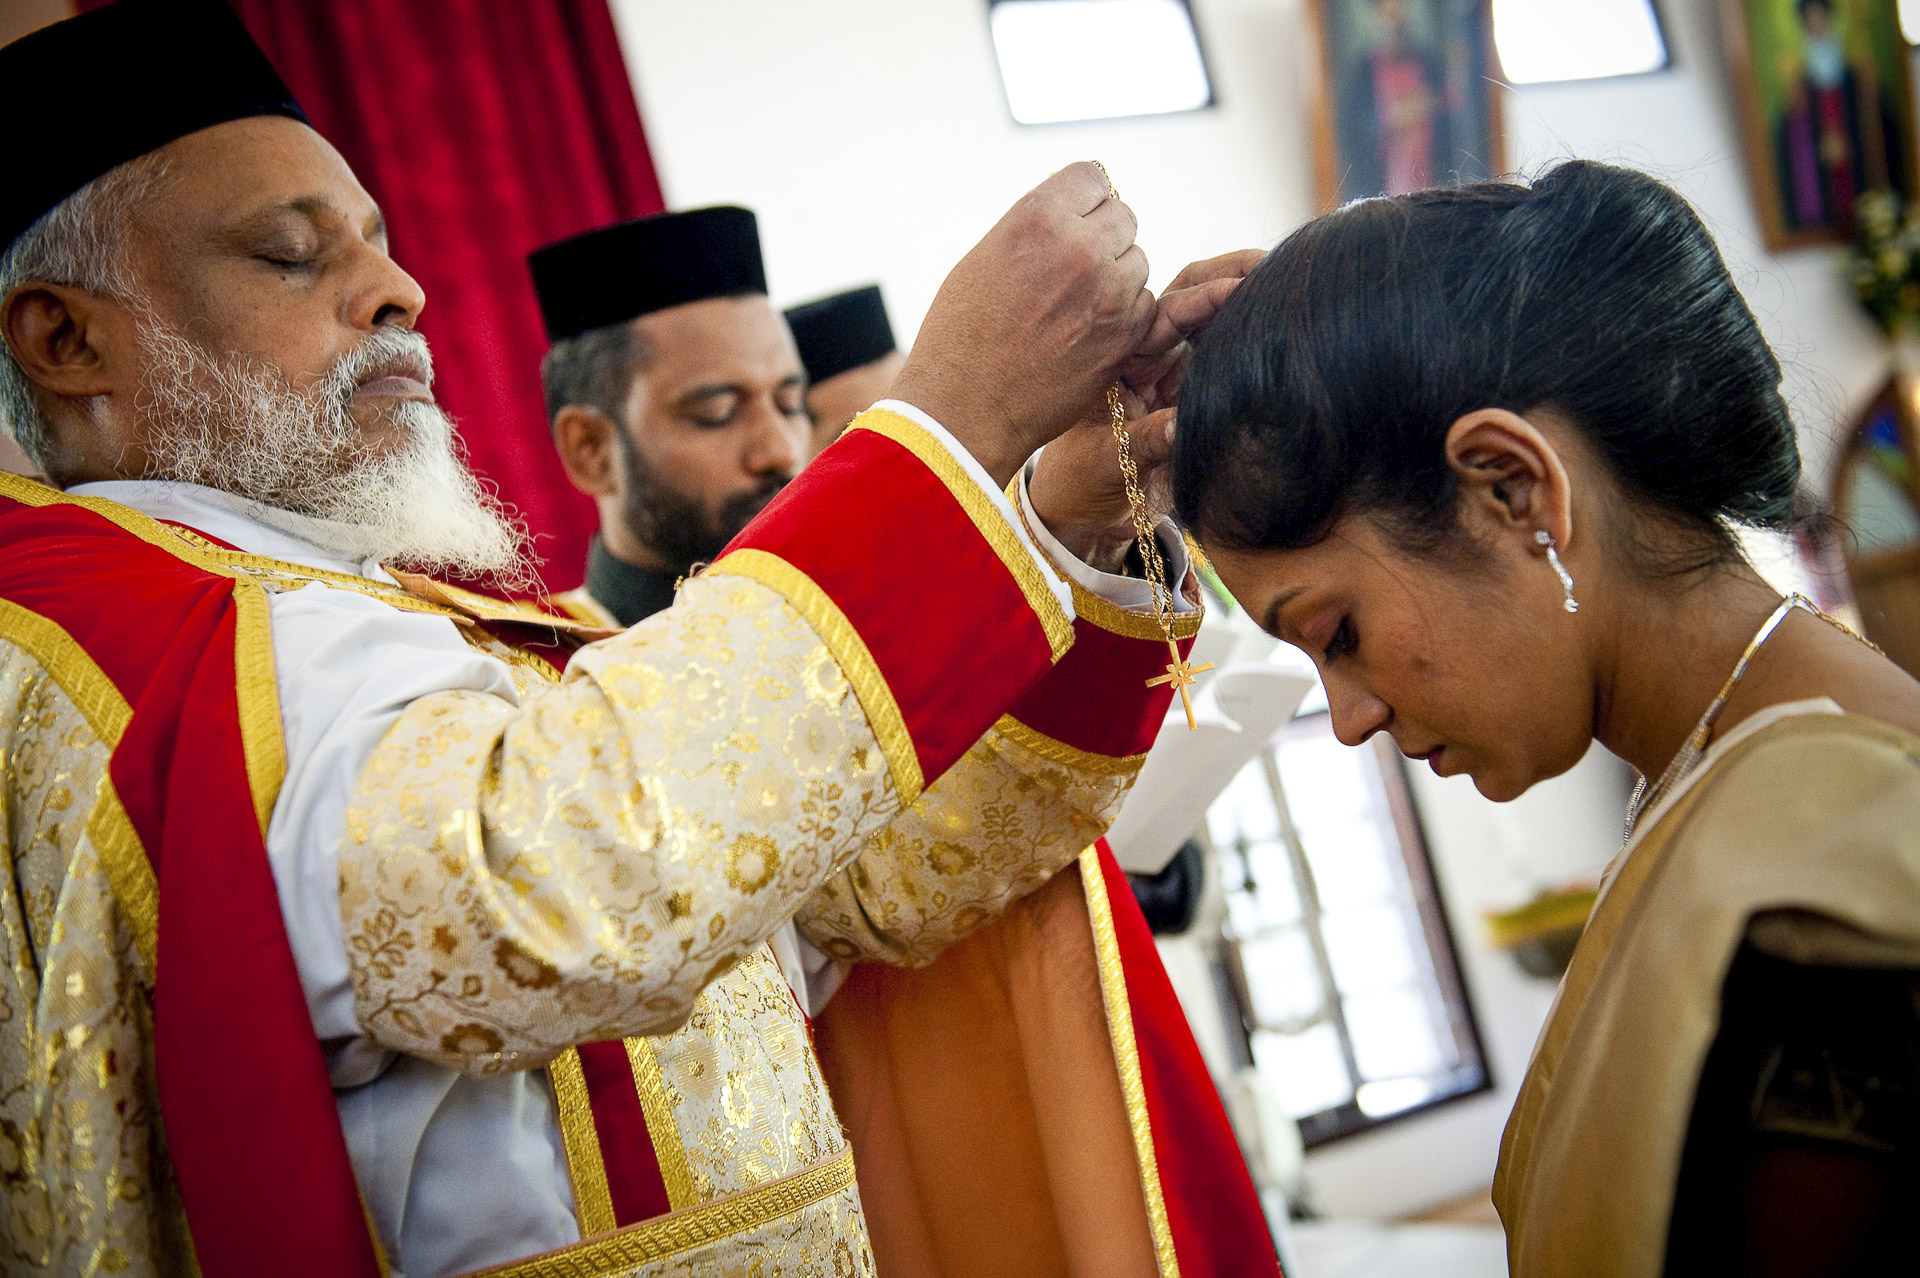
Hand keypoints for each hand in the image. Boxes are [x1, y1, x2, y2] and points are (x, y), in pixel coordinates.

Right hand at [890, 163, 1155, 488]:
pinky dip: (1123, 315)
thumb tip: (1072, 207)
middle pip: (1122, 216)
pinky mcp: (1126, 334)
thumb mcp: (985, 257)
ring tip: (1074, 306)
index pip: (1093, 176)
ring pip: (1137, 260)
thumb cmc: (961, 336)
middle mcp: (1079, 248)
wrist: (964, 410)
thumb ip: (1036, 227)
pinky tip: (1086, 332)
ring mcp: (1108, 292)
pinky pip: (1144, 304)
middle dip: (1102, 237)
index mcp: (1037, 218)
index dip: (1083, 199)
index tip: (1074, 219)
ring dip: (1116, 277)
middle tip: (1074, 269)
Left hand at [1028, 248, 1265, 572]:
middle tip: (1274, 263)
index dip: (1202, 298)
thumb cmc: (1083, 482)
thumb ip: (1144, 444)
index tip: (1238, 286)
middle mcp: (1148, 355)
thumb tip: (1181, 426)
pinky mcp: (1198, 393)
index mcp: (1118, 360)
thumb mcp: (1104, 464)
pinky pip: (1227, 357)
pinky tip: (1286, 328)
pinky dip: (1251, 341)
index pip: (1162, 316)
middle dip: (1231, 275)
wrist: (1088, 513)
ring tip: (1289, 284)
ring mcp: (1176, 371)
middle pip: (1192, 300)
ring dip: (1248, 302)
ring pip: (1215, 323)